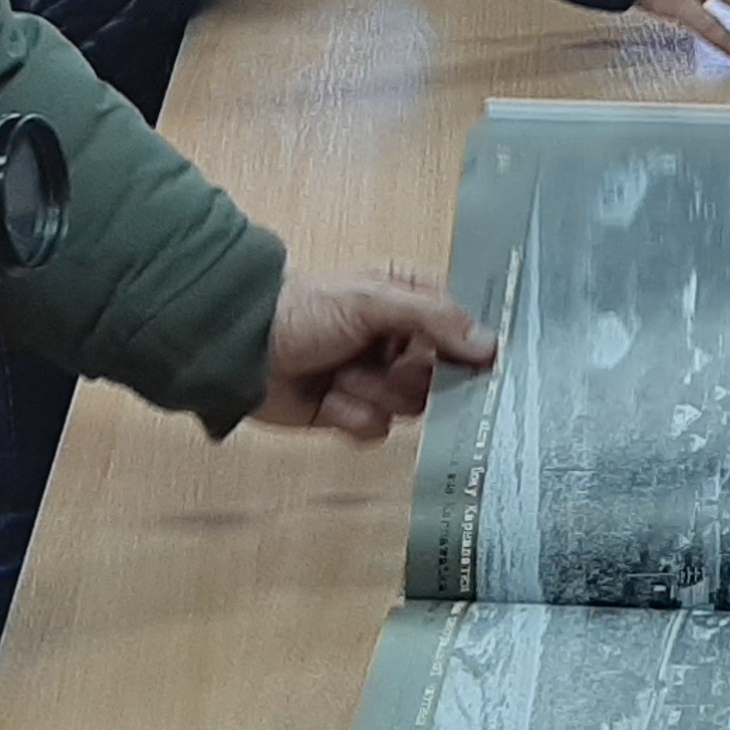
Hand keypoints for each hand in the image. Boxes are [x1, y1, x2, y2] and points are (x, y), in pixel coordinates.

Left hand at [259, 277, 500, 441]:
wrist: (239, 349)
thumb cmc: (304, 310)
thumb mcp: (373, 301)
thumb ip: (435, 319)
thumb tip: (490, 344)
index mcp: (407, 301)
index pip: (461, 325)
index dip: (470, 345)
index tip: (478, 361)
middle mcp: (398, 341)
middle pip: (442, 375)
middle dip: (410, 376)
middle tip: (386, 365)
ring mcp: (376, 379)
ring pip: (409, 406)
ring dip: (375, 394)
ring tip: (342, 376)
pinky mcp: (352, 413)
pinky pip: (377, 429)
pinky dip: (352, 416)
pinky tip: (330, 398)